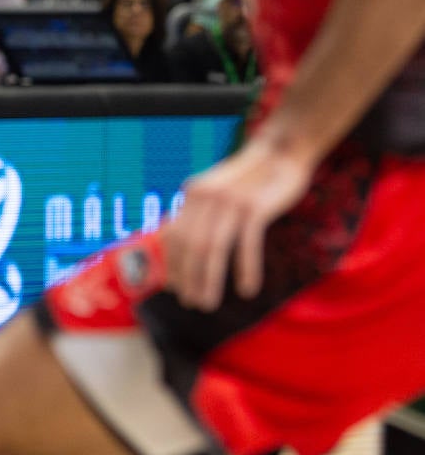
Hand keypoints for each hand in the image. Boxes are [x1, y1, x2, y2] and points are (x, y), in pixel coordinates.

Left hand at [164, 138, 313, 310]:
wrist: (282, 151)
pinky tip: (247, 289)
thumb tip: (189, 247)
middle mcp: (205, 196)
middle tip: (192, 304)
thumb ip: (204, 213)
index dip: (173, 264)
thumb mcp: (220, 192)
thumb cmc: (252, 179)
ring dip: (208, 280)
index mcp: (193, 194)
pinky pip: (246, 244)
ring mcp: (229, 201)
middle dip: (188, 278)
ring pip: (212, 248)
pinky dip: (246, 269)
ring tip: (208, 303)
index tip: (175, 289)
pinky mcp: (255, 206)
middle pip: (190, 246)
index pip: (174, 235)